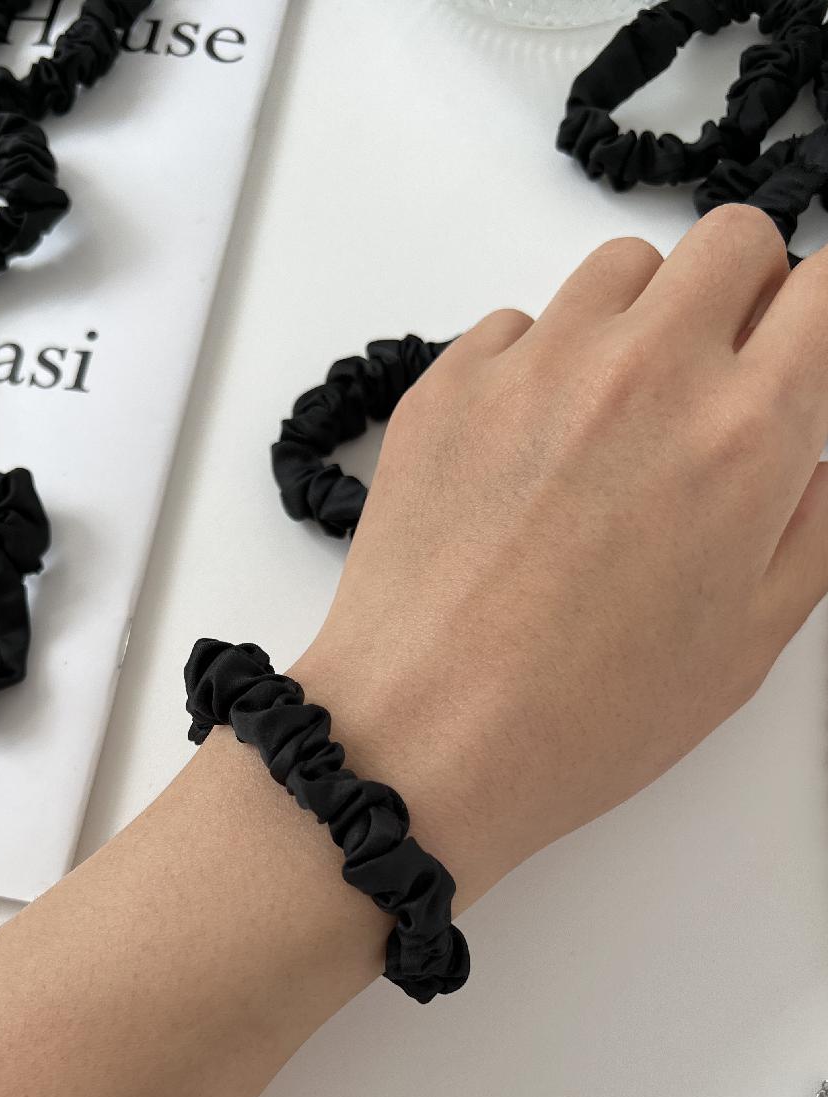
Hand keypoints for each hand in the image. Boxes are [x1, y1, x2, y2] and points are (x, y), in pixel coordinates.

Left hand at [294, 206, 827, 905]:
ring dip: (639, 318)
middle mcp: (644, 372)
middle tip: (717, 371)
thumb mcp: (748, 640)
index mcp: (745, 433)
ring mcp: (536, 367)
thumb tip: (811, 449)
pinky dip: (538, 364)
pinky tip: (527, 451)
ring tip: (614, 415)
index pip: (826, 285)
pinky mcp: (450, 383)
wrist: (426, 737)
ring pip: (620, 268)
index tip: (799, 346)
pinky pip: (518, 325)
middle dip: (742, 291)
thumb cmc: (585, 715)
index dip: (819, 311)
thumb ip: (809, 519)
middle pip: (729, 240)